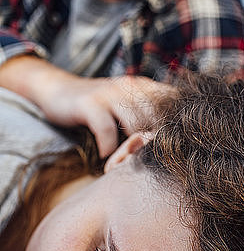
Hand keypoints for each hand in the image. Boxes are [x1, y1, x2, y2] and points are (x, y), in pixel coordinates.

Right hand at [0, 57, 171, 156]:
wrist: (58, 90)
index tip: (174, 150)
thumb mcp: (127, 105)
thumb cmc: (99, 105)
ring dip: (131, 150)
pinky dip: (108, 148)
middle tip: (151, 163)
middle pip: (158, 118)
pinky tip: (105, 155)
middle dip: (157, 143)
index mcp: (145, 86)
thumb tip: (176, 142)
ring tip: (127, 163)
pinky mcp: (90, 103)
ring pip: (135, 126)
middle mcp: (131, 86)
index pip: (173, 104)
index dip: (177, 128)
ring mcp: (110, 93)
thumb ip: (148, 117)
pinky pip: (107, 130)